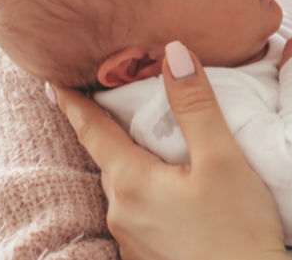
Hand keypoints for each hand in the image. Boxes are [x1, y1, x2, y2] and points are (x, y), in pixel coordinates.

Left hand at [49, 41, 287, 259]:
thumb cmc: (238, 229)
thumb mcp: (223, 159)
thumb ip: (196, 106)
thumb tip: (173, 52)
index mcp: (130, 182)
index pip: (93, 132)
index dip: (75, 105)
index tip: (53, 82)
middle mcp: (121, 213)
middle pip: (111, 161)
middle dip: (112, 133)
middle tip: (117, 104)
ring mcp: (132, 241)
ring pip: (126, 189)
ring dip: (135, 166)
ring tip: (155, 149)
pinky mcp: (150, 258)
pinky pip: (141, 214)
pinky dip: (150, 194)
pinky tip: (174, 193)